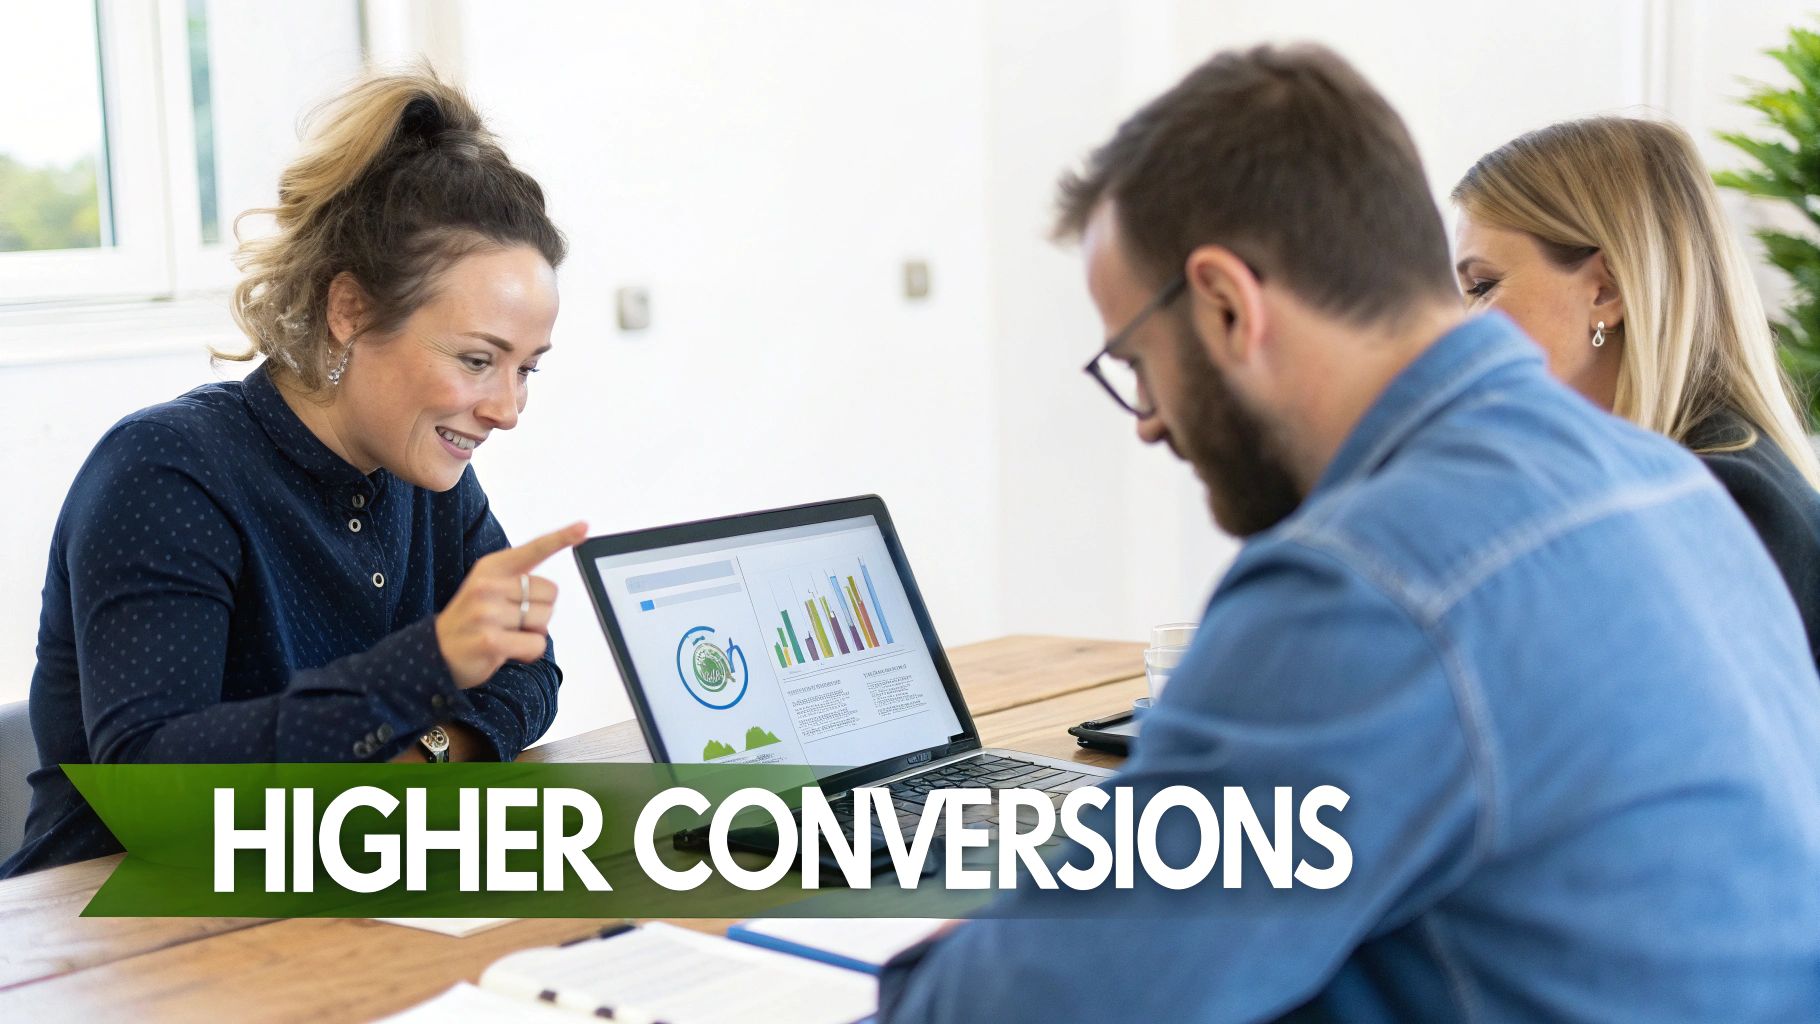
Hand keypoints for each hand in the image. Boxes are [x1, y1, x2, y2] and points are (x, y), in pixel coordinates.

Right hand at [436, 521, 586, 688]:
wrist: (437, 651)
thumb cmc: (474, 618)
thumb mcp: (488, 587)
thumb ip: (517, 579)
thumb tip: (553, 586)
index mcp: (491, 567)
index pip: (534, 548)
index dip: (562, 538)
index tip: (585, 527)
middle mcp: (488, 585)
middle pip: (551, 593)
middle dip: (541, 610)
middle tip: (512, 620)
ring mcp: (487, 613)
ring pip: (545, 620)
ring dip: (534, 632)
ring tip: (506, 634)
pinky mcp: (491, 640)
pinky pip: (536, 644)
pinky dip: (530, 652)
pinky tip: (508, 650)